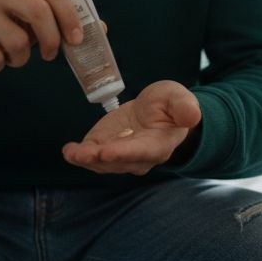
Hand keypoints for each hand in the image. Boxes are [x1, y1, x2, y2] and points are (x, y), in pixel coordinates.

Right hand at [0, 0, 82, 74]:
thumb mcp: (21, 15)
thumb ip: (55, 19)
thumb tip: (99, 30)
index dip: (69, 15)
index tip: (77, 39)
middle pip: (38, 12)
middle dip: (51, 40)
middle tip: (50, 55)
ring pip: (17, 43)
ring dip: (19, 59)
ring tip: (9, 55)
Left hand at [62, 81, 201, 174]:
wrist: (156, 112)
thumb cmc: (170, 105)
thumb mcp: (178, 98)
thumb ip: (184, 107)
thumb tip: (192, 116)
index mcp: (158, 145)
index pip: (141, 152)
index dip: (124, 153)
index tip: (108, 151)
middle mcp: (139, 157)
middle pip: (119, 161)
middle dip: (101, 158)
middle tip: (86, 153)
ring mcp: (120, 155)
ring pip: (102, 163)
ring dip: (86, 159)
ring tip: (72, 152)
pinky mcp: (105, 148)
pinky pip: (91, 156)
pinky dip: (78, 155)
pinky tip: (69, 150)